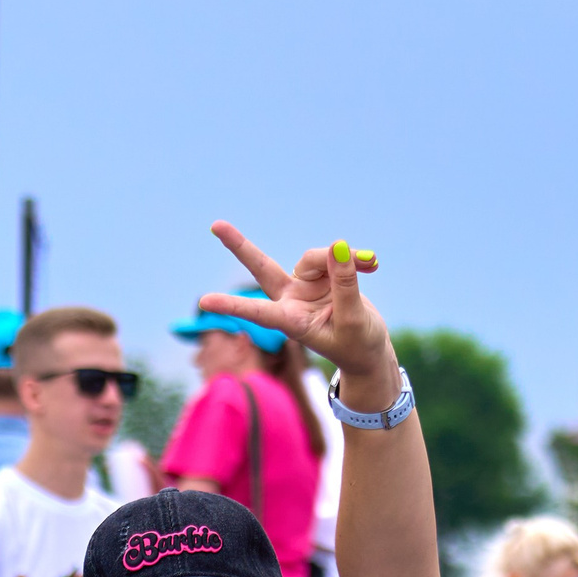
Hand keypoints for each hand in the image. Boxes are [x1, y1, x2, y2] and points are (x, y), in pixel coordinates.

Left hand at [199, 223, 394, 395]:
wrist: (369, 351)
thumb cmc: (358, 346)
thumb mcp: (354, 320)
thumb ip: (345, 284)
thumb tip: (337, 245)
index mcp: (292, 322)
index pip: (259, 313)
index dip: (233, 306)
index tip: (204, 302)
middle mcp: (292, 301)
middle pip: (263, 267)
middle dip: (240, 246)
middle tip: (215, 225)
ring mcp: (306, 286)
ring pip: (316, 257)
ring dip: (344, 257)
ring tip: (371, 264)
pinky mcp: (323, 276)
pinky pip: (336, 255)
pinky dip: (354, 258)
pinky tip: (373, 264)